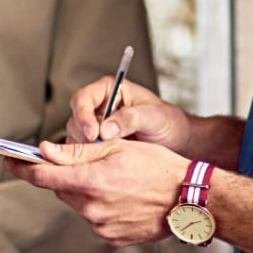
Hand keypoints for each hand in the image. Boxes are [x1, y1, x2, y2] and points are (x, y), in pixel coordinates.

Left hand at [6, 138, 191, 246]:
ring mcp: (101, 226)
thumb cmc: (157, 166)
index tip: (9, 160)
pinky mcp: (112, 238)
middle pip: (61, 190)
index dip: (22, 167)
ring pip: (78, 204)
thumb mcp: (117, 148)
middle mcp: (91, 208)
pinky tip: (124, 197)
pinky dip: (101, 206)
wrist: (188, 199)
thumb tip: (44, 152)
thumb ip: (76, 152)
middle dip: (67, 175)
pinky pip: (95, 218)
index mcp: (90, 181)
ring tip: (118, 180)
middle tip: (92, 162)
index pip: (42, 176)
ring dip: (86, 191)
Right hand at [65, 75, 191, 148]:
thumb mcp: (153, 116)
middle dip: (84, 135)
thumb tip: (107, 129)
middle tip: (99, 147)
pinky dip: (89, 157)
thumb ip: (130, 118)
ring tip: (106, 154)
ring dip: (86, 148)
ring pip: (76, 136)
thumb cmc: (167, 121)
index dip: (83, 115)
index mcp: (109, 90)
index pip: (83, 98)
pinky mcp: (98, 144)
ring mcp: (97, 126)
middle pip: (76, 118)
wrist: (177, 142)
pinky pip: (84, 151)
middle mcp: (99, 107)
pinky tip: (104, 161)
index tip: (93, 133)